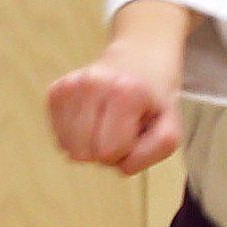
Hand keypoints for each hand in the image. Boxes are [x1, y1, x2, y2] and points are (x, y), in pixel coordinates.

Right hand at [48, 53, 182, 174]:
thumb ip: (157, 150)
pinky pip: (58, 136)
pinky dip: (74, 136)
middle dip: (103, 151)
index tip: (133, 133)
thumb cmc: (153, 100)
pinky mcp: (56, 90)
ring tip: (105, 123)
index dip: (124, 152)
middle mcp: (92, 84)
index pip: (108, 153)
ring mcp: (70, 85)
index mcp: (125, 93)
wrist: (139, 60)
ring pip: (67, 147)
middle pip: (83, 153)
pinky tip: (91, 118)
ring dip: (88, 144)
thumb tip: (121, 166)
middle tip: (118, 129)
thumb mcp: (171, 125)